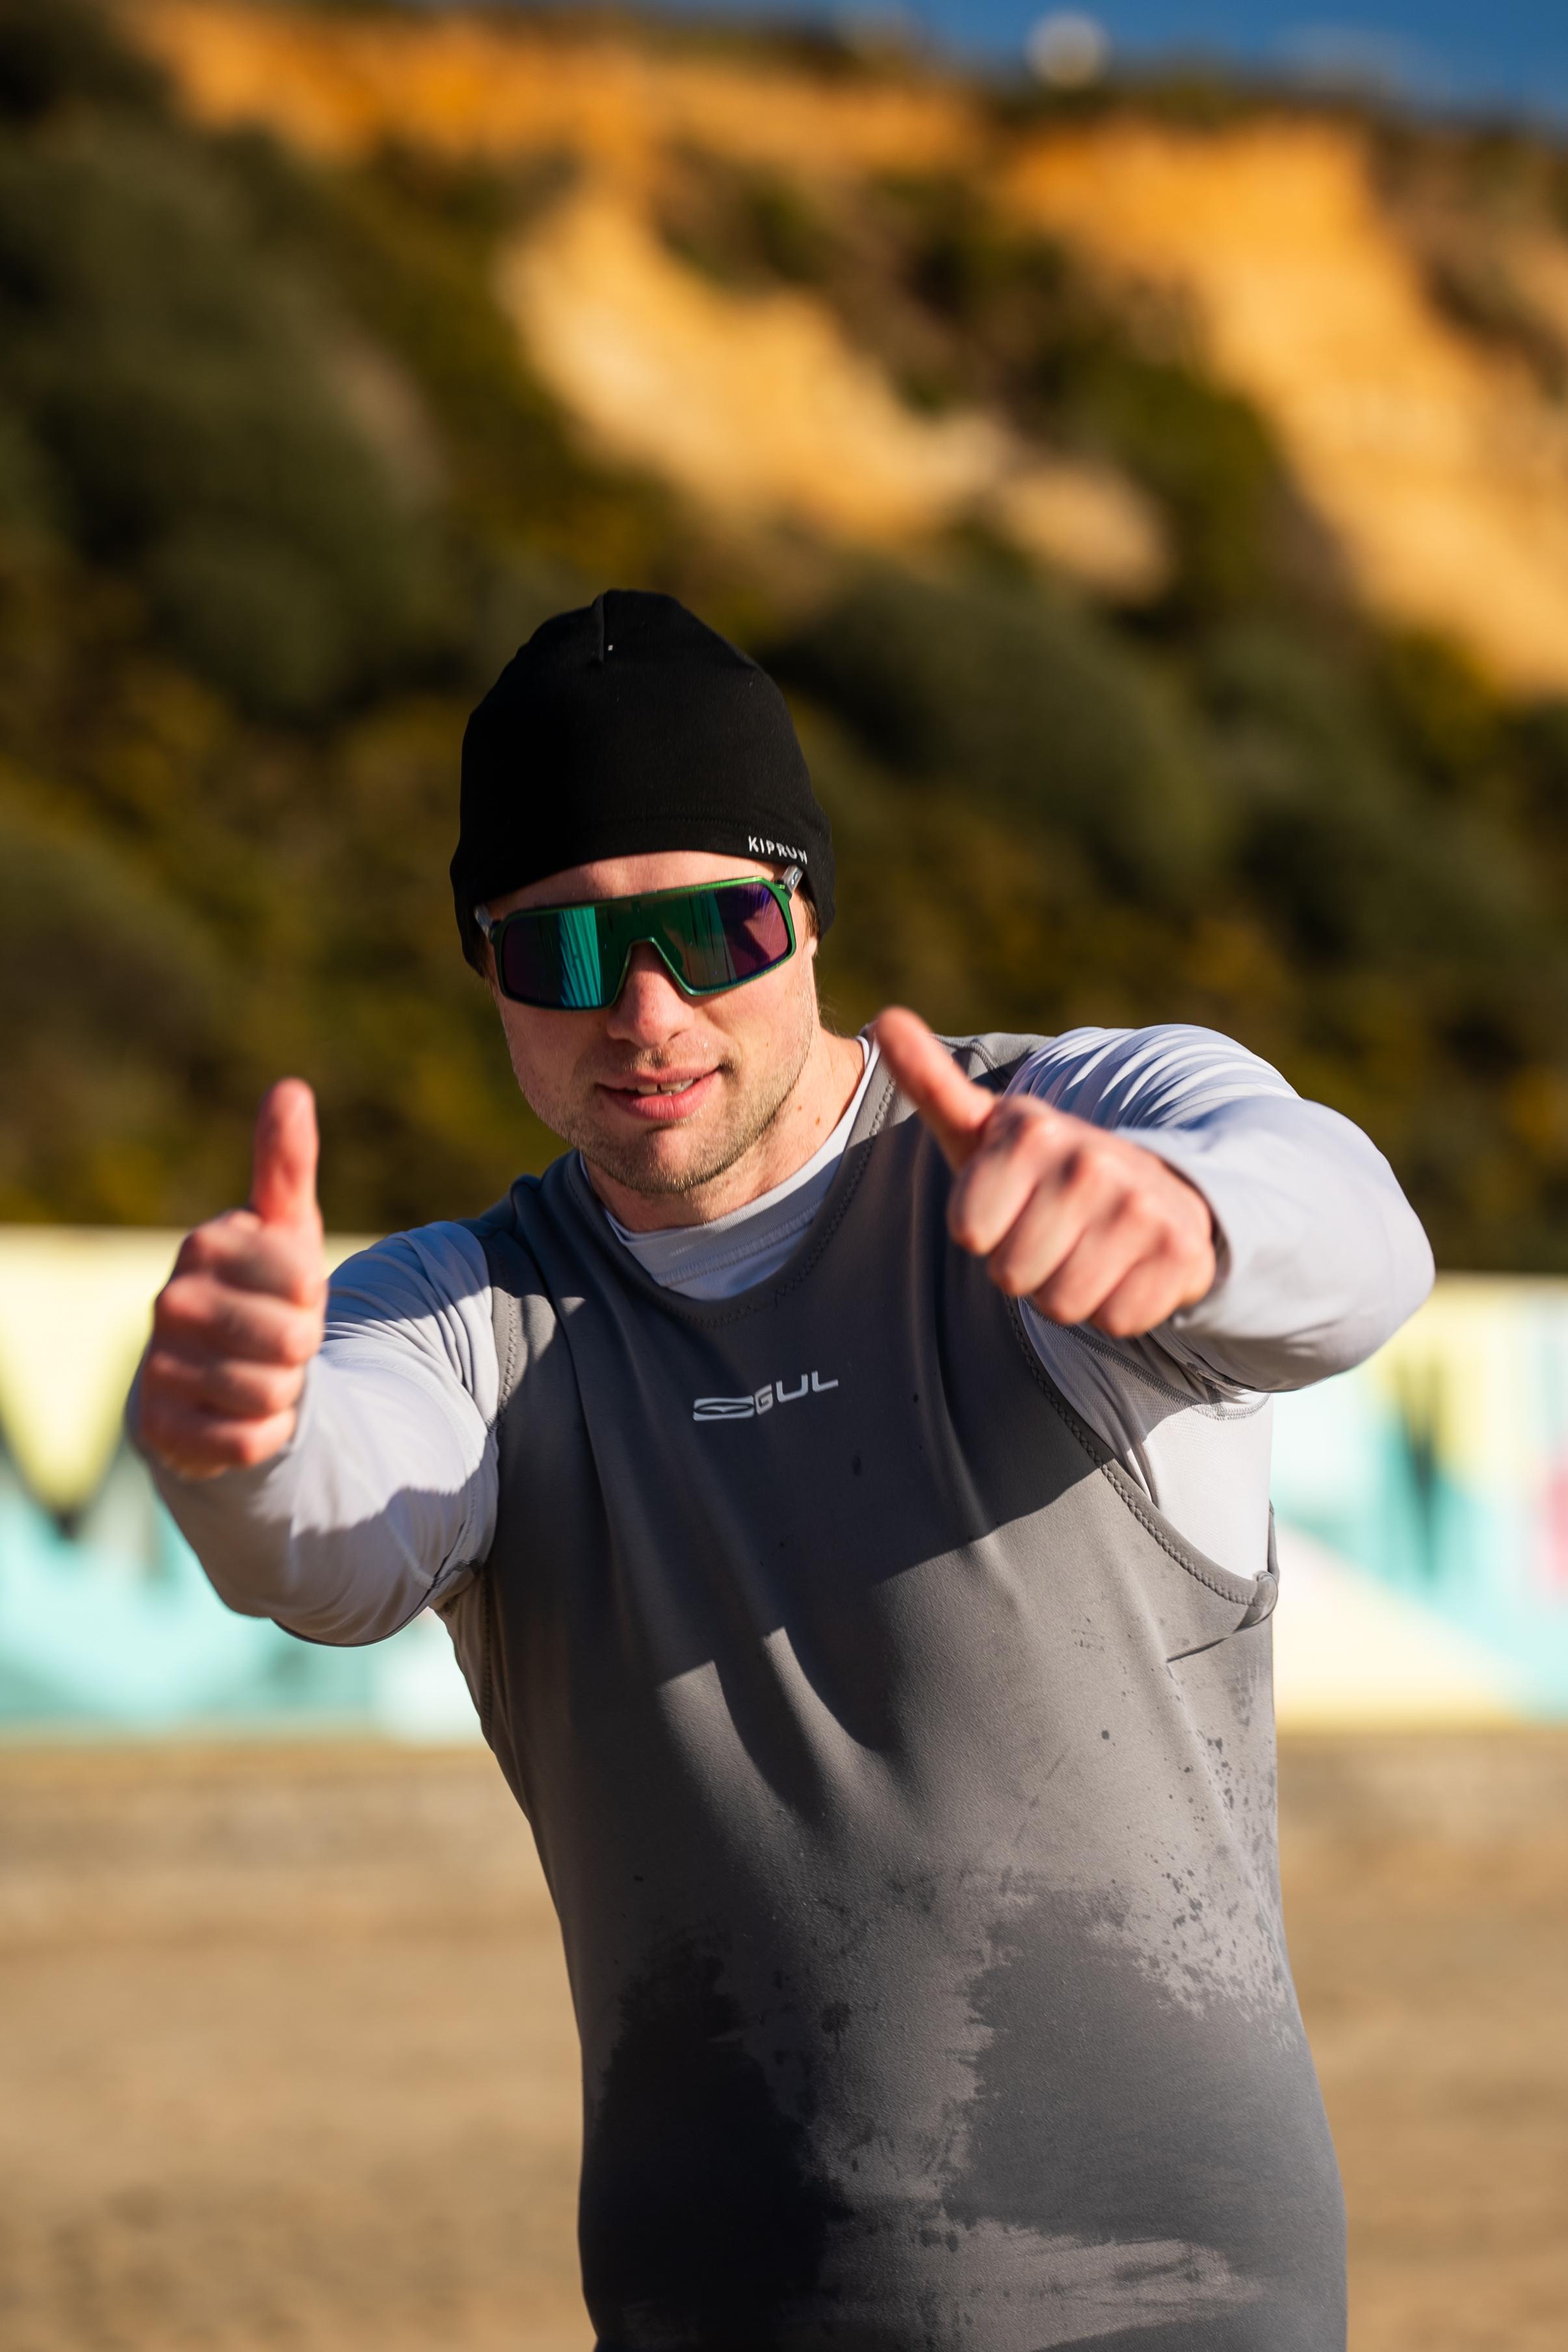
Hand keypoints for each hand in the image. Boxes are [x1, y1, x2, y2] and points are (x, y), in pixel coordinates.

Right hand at [137, 1081, 326, 1477]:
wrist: (213, 1371)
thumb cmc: (261, 1291)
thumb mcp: (284, 1227)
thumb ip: (286, 1164)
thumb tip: (289, 1089)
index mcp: (205, 1245)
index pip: (306, 1279)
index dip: (314, 1295)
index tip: (292, 1294)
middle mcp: (172, 1302)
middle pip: (293, 1341)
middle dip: (302, 1347)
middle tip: (278, 1340)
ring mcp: (159, 1366)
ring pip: (273, 1393)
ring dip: (284, 1391)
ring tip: (260, 1373)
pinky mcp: (161, 1428)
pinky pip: (248, 1440)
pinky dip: (263, 1434)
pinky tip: (242, 1413)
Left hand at [873, 1009, 1215, 1336]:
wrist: (1155, 1187)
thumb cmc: (1043, 1170)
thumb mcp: (984, 1129)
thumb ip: (931, 1082)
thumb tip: (886, 1019)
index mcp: (1034, 1131)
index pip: (969, 1232)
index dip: (982, 1230)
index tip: (1009, 1203)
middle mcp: (1093, 1162)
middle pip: (1012, 1275)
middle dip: (1024, 1266)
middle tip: (1051, 1232)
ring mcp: (1143, 1208)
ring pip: (1062, 1303)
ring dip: (1066, 1289)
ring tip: (1084, 1249)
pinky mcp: (1182, 1255)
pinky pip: (1115, 1319)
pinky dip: (1114, 1306)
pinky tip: (1124, 1267)